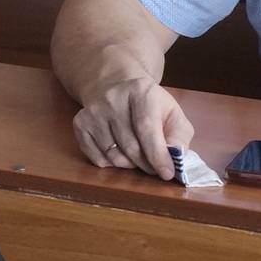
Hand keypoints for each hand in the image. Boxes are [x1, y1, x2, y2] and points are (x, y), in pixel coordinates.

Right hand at [72, 73, 193, 179]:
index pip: (146, 128)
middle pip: (130, 146)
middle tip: (155, 168)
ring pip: (114, 156)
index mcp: (140, 91)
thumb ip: (179, 136)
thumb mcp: (172, 114)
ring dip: (130, 165)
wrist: (117, 87)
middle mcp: (112, 98)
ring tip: (138, 157)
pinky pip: (97, 159)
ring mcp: (93, 111)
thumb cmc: (150, 106)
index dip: (158, 155)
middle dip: (146, 164)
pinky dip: (112, 164)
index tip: (167, 173)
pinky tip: (119, 151)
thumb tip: (175, 158)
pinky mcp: (80, 123)